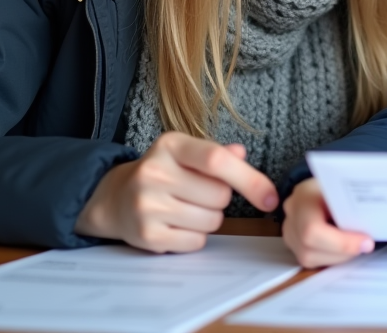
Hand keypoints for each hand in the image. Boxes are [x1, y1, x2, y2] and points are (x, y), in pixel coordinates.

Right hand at [75, 132, 278, 252]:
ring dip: (209, 218)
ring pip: (211, 221)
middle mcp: (154, 172)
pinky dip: (195, 237)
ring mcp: (148, 205)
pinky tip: (177, 224)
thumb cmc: (163, 172)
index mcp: (170, 145)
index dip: (250, 179)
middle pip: (220, 196)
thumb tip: (241, 154)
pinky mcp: (147, 235)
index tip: (270, 197)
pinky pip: (196, 242)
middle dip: (221, 198)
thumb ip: (217, 154)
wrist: (115, 198)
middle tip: (199, 193)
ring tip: (186, 207)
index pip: (216, 161)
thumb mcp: (186, 153)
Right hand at [282, 178, 373, 267]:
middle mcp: (291, 215)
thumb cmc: (336, 186)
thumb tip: (375, 220)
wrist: (321, 186)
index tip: (367, 242)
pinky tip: (345, 248)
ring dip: (338, 257)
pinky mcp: (293, 244)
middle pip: (309, 249)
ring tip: (356, 245)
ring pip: (309, 259)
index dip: (341, 243)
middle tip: (366, 245)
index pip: (313, 230)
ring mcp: (288, 231)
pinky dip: (332, 257)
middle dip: (343, 251)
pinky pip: (311, 260)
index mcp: (303, 196)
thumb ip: (354, 205)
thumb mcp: (345, 188)